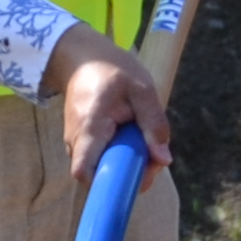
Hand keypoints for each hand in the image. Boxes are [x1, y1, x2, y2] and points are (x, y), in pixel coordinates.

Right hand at [45, 25, 172, 184]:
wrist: (84, 58)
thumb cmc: (114, 70)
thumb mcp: (142, 90)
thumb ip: (154, 124)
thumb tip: (164, 160)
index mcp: (89, 127)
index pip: (84, 172)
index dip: (109, 183)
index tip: (136, 174)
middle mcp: (76, 139)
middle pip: (98, 174)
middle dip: (128, 172)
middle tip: (153, 154)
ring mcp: (76, 141)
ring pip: (101, 166)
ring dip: (126, 161)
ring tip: (143, 138)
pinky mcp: (82, 141)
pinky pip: (101, 156)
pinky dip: (119, 152)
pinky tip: (132, 135)